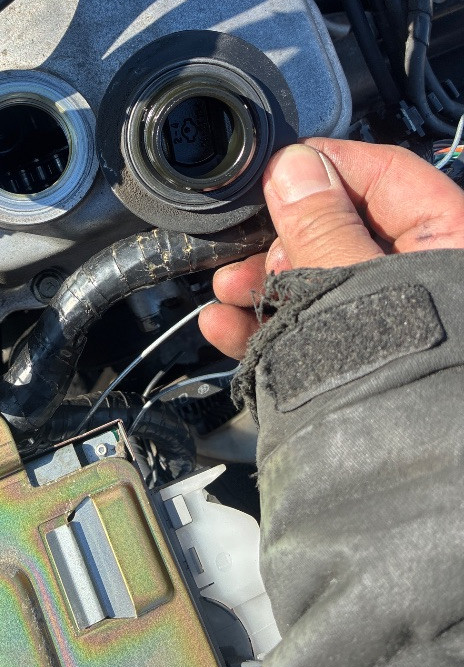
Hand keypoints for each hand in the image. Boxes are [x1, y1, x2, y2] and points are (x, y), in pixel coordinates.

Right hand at [200, 138, 463, 359]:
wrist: (405, 500)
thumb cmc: (406, 382)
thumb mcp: (356, 288)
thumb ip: (324, 225)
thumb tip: (297, 166)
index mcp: (450, 243)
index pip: (386, 175)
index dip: (324, 167)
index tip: (271, 172)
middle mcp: (424, 279)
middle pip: (343, 228)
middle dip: (283, 238)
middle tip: (246, 249)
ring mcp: (387, 322)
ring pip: (318, 280)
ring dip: (263, 282)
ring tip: (226, 291)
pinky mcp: (357, 360)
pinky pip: (309, 327)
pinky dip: (265, 323)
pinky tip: (225, 325)